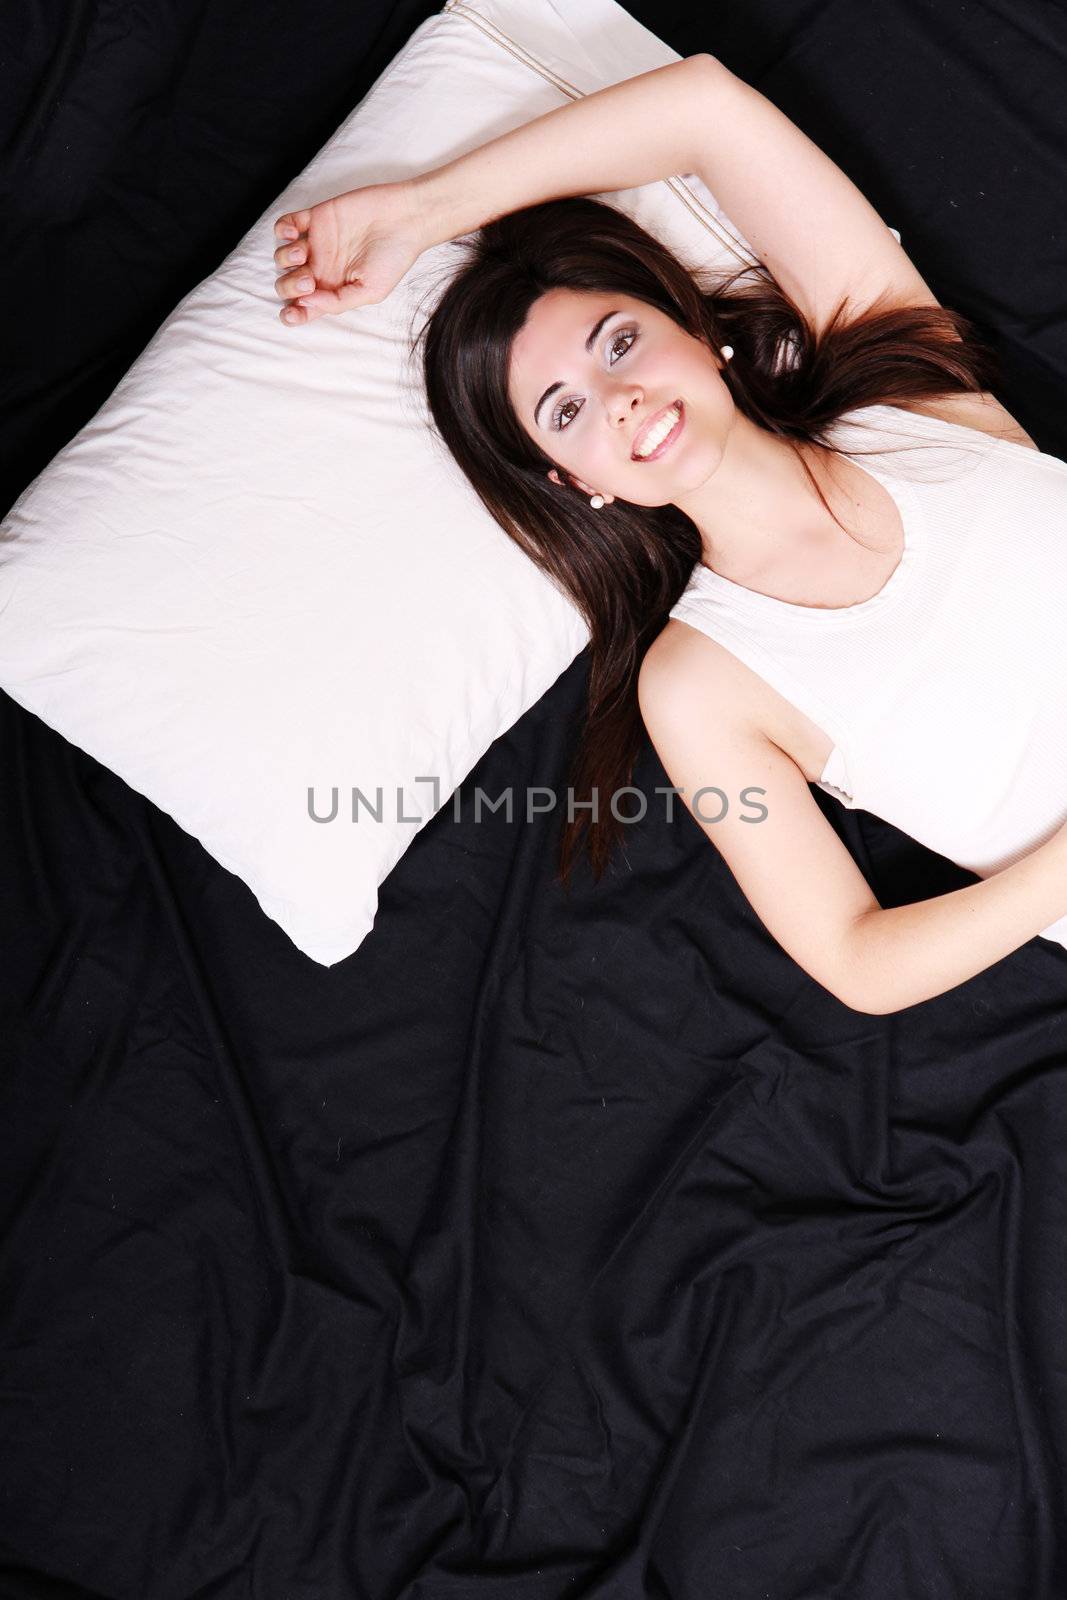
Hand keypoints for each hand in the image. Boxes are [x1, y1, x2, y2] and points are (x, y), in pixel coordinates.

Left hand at [272, 180, 426, 325]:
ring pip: (281, 257)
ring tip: (303, 253)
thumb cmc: (393, 258)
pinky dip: (281, 230)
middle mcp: (321, 269)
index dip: (292, 314)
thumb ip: (338, 302)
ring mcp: (316, 244)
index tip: (291, 313)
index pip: (305, 307)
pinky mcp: (315, 218)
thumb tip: (306, 303)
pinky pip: (284, 225)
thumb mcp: (371, 291)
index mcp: (333, 290)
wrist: (404, 219)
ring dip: (284, 258)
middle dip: (290, 286)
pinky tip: (293, 234)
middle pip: (288, 284)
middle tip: (309, 279)